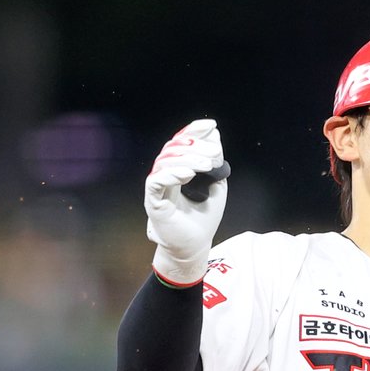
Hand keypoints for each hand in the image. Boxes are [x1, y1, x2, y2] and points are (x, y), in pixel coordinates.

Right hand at [145, 119, 228, 285]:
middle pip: (173, 149)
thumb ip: (214, 163)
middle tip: (215, 153)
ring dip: (188, 160)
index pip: (181, 143)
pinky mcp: (153, 201)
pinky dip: (172, 174)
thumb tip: (214, 137)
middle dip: (195, 146)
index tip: (211, 125)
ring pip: (165, 162)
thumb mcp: (216, 185)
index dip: (193, 131)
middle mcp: (164, 175)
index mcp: (177, 169)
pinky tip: (188, 174)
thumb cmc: (203, 219)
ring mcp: (157, 187)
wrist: (196, 245)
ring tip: (207, 165)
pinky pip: (156, 181)